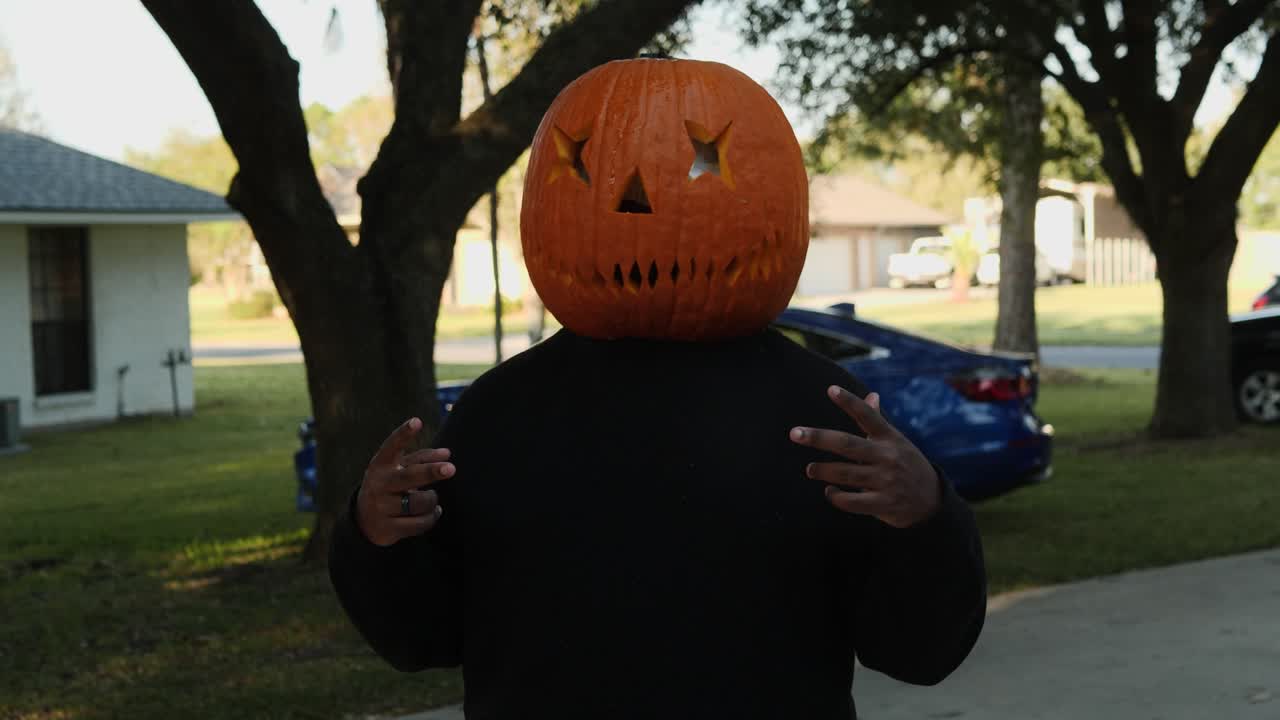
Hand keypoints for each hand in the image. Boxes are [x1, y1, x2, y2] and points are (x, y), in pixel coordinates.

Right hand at [357, 417, 455, 546]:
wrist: (364, 520)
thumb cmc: (390, 485)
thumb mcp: (399, 468)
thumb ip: (422, 458)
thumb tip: (447, 453)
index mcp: (381, 464)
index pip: (392, 446)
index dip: (404, 434)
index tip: (417, 421)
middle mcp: (379, 484)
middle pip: (409, 477)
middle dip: (431, 472)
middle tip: (451, 468)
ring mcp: (382, 507)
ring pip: (419, 503)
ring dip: (432, 500)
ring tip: (433, 498)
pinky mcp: (388, 528)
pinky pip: (420, 523)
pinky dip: (432, 516)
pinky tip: (434, 512)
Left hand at [790, 387, 940, 527]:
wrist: (931, 500)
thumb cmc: (906, 464)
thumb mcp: (896, 441)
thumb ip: (878, 421)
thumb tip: (871, 395)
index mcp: (889, 437)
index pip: (867, 415)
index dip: (850, 401)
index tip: (830, 389)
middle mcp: (887, 456)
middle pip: (847, 444)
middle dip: (818, 438)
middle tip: (795, 433)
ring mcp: (886, 481)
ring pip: (845, 473)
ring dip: (823, 471)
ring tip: (810, 469)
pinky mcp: (883, 503)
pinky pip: (851, 501)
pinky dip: (836, 496)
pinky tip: (829, 491)